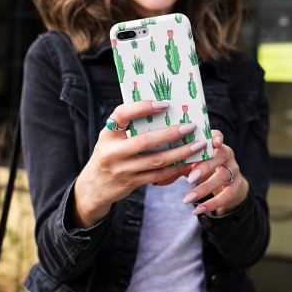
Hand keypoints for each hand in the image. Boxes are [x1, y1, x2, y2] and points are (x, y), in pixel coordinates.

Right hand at [72, 100, 207, 227]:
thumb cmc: (110, 153)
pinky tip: (188, 161)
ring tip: (197, 145)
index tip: (164, 104)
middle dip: (171, 134)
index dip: (142, 107)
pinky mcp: (131, 183)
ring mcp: (122, 169)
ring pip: (156, 160)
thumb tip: (163, 110)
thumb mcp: (111, 137)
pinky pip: (158, 175)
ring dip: (180, 153)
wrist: (94, 186)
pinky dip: (175, 168)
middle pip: (145, 141)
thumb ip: (129, 126)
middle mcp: (112, 151)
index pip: (123, 114)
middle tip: (190, 126)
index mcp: (108, 133)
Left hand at [182, 131, 248, 215]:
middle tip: (189, 179)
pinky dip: (212, 204)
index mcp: (215, 145)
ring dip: (204, 188)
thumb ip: (177, 167)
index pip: (217, 136)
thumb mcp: (191, 164)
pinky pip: (227, 195)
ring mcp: (234, 170)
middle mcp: (227, 154)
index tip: (213, 142)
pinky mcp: (237, 186)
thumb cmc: (202, 168)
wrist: (224, 184)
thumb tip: (155, 179)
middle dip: (206, 166)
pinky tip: (197, 210)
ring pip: (223, 176)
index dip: (216, 137)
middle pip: (221, 156)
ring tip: (187, 199)